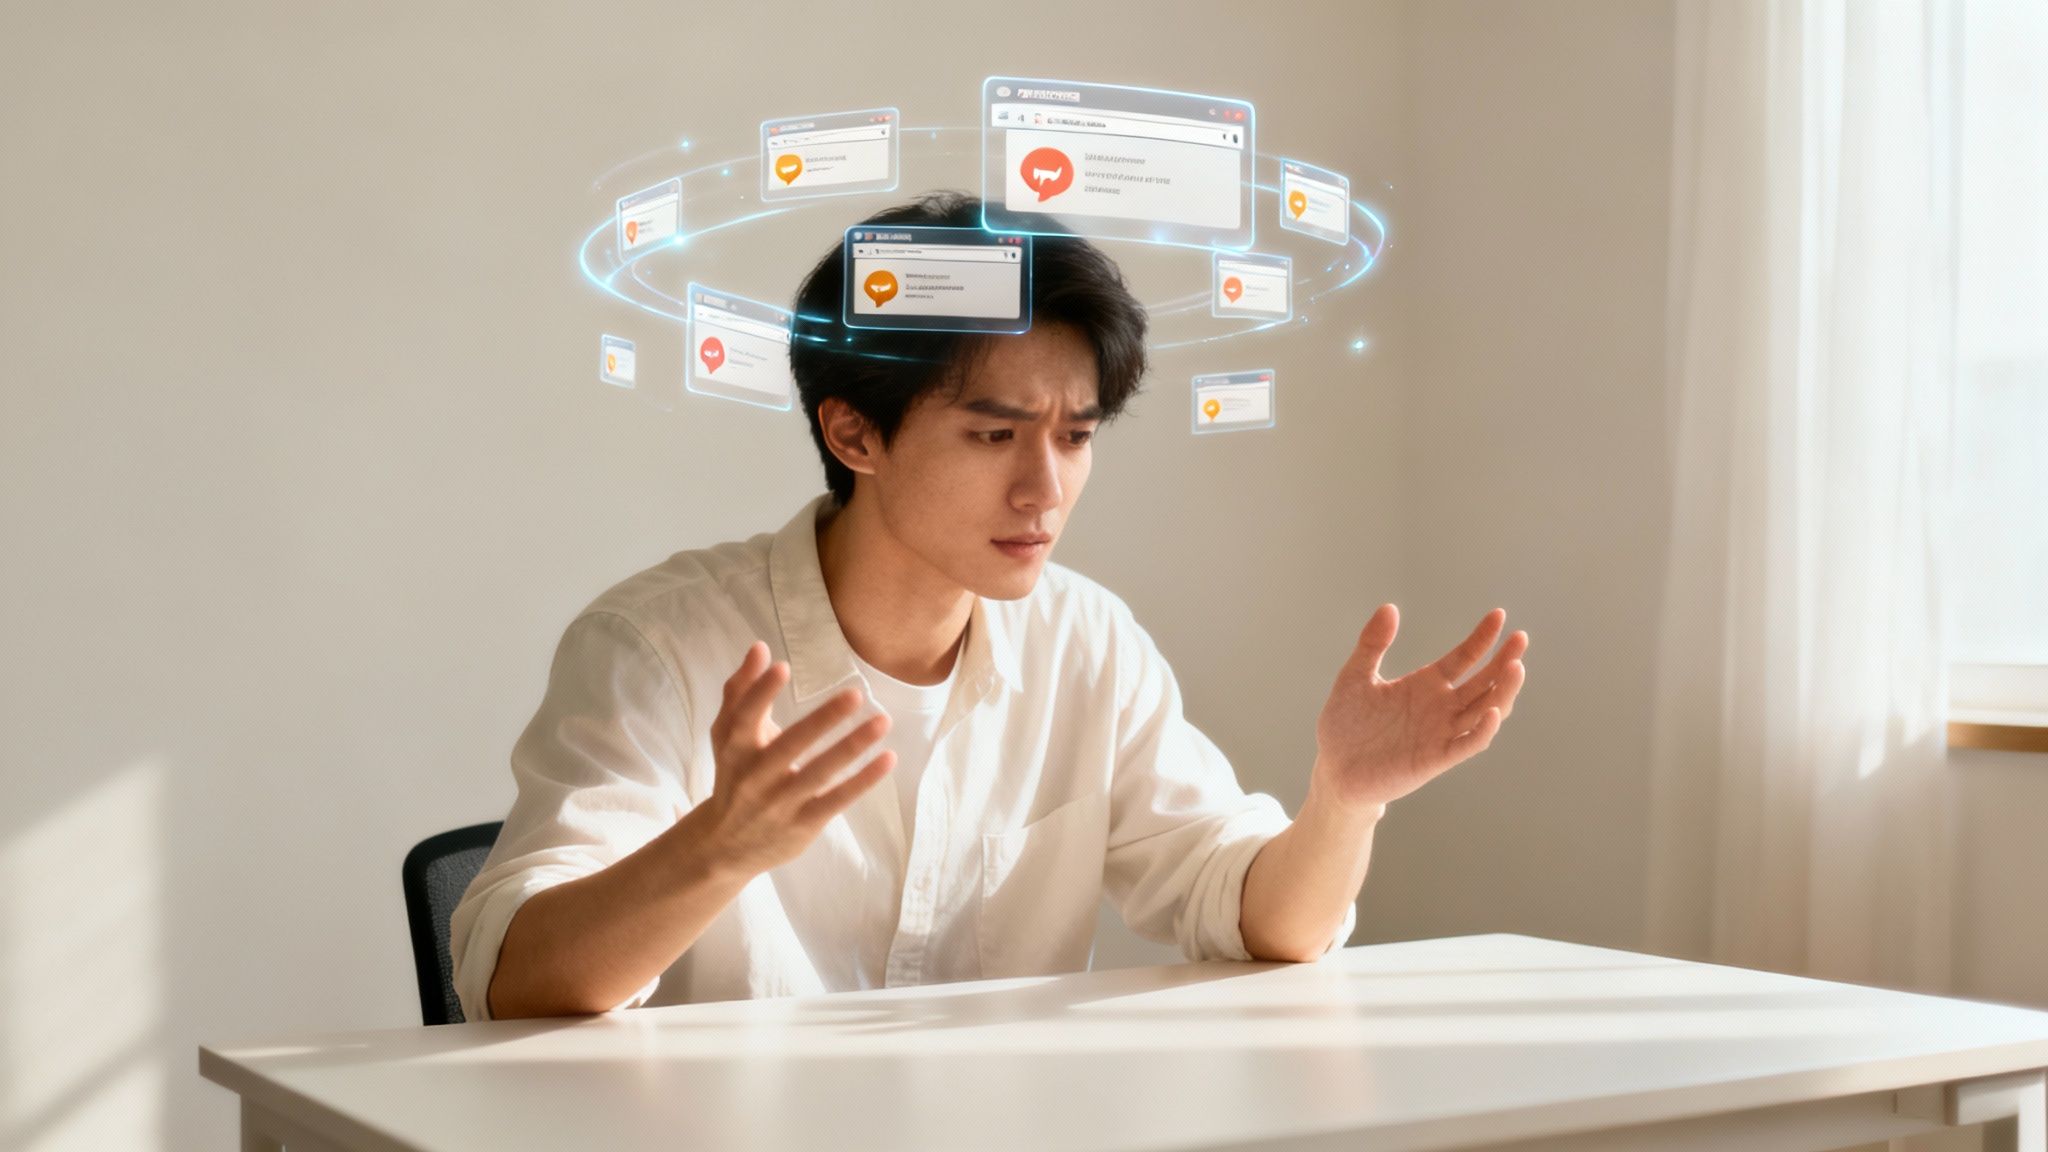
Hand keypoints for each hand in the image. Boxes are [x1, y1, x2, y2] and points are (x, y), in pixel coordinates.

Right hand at [695, 641, 894, 878]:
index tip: (783, 667)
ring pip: (819, 772)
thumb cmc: (734, 774)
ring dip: (852, 746)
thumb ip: (741, 691)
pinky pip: (836, 800)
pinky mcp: (802, 824)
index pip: (745, 717)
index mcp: (736, 748)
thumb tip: (760, 648)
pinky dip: (862, 781)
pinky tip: (888, 758)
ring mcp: (780, 803)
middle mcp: (755, 776)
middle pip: (790, 745)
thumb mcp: (728, 736)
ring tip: (882, 721)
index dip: (761, 692)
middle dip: (822, 720)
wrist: (726, 844)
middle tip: (855, 693)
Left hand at [1310, 605, 1527, 813]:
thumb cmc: (1345, 724)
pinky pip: (1467, 744)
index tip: (1498, 615)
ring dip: (1502, 691)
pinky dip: (1483, 730)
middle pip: (1484, 682)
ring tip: (1515, 667)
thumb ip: (1372, 644)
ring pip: (1485, 711)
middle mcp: (1441, 707)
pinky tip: (1492, 710)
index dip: (1482, 639)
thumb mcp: (1355, 676)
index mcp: (1426, 684)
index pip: (1464, 658)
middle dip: (1504, 661)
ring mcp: (1442, 733)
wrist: (1334, 768)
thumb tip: (1389, 608)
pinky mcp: (1436, 759)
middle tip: (1520, 639)